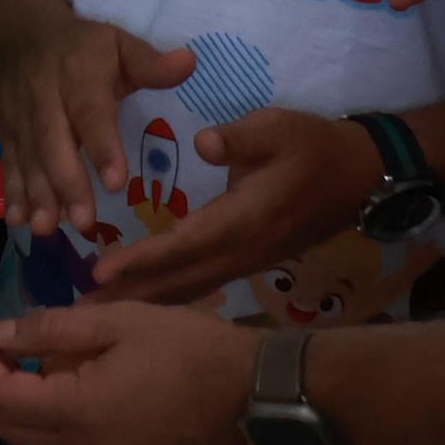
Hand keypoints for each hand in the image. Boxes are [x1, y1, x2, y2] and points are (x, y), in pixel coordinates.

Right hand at [0, 6, 195, 237]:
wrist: (19, 33)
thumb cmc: (83, 47)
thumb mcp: (118, 44)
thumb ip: (150, 62)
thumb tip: (189, 63)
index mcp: (79, 75)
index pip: (90, 113)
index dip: (102, 146)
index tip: (116, 182)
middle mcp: (44, 97)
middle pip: (53, 143)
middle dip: (67, 184)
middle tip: (84, 223)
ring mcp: (20, 116)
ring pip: (28, 158)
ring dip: (36, 194)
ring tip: (46, 229)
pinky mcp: (5, 130)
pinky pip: (8, 161)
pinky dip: (11, 190)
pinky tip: (17, 220)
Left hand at [0, 305, 257, 444]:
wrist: (258, 395)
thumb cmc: (189, 348)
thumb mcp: (116, 321)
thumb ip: (49, 330)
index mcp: (78, 413)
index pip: (0, 398)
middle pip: (10, 433)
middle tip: (7, 354)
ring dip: (22, 423)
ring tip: (35, 381)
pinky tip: (70, 411)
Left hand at [91, 106, 377, 304]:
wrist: (364, 175)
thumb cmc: (315, 147)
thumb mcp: (278, 128)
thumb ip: (239, 138)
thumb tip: (204, 143)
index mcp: (245, 219)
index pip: (185, 244)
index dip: (143, 259)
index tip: (99, 270)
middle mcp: (245, 249)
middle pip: (181, 277)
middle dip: (131, 293)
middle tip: (80, 310)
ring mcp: (251, 260)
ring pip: (193, 286)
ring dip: (148, 300)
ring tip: (100, 316)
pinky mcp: (253, 260)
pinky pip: (205, 283)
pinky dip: (172, 294)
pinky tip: (145, 303)